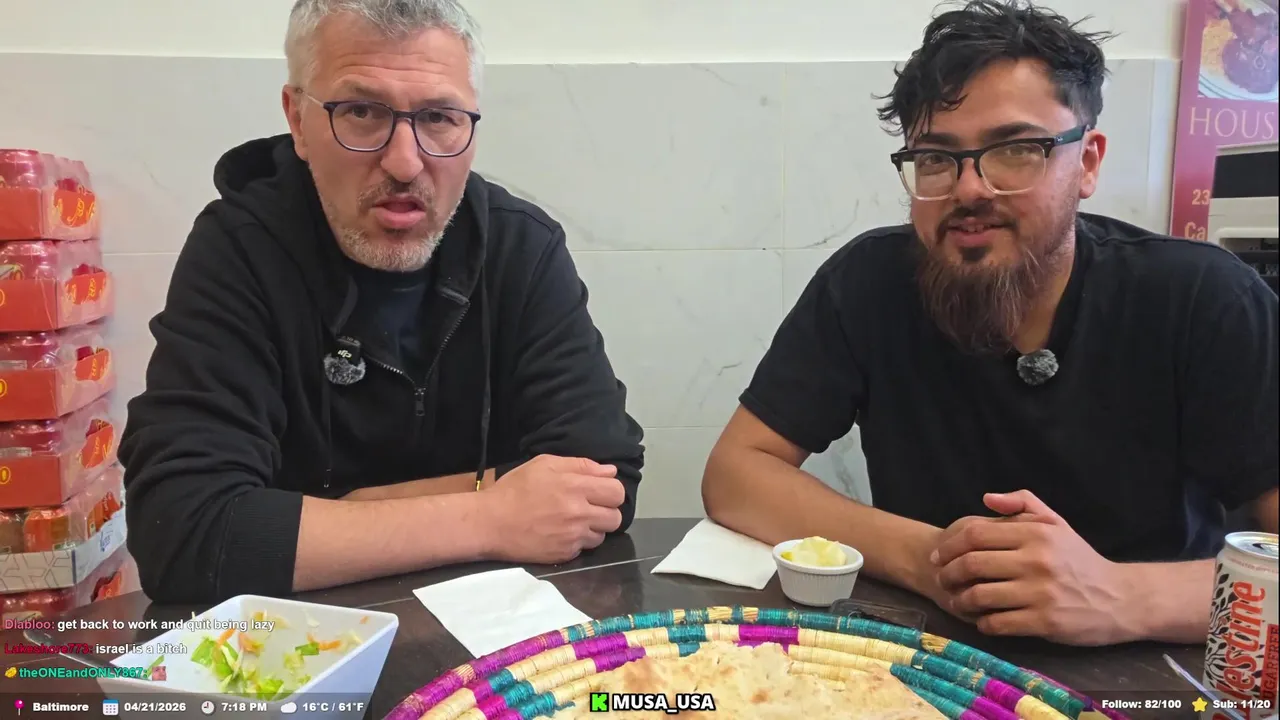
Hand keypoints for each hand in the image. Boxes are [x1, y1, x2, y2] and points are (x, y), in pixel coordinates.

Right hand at [484, 454, 625, 563]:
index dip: (610, 491)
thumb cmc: (515, 489)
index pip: (617, 492)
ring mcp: (573, 536)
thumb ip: (581, 465)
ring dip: (592, 528)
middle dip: (606, 512)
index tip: (598, 492)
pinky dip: (576, 542)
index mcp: (576, 486)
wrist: (490, 522)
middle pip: (616, 517)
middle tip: (589, 508)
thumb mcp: (544, 464)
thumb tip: (610, 471)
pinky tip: (560, 533)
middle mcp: (579, 513)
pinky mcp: (565, 554)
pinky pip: (583, 548)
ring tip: (573, 522)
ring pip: (602, 535)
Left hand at [929, 490, 1129, 645]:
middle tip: (942, 580)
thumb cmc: (1080, 559)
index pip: (975, 534)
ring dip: (961, 601)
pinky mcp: (1044, 622)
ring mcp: (1040, 592)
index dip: (949, 546)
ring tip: (958, 602)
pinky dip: (983, 623)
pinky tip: (983, 621)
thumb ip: (1023, 504)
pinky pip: (998, 623)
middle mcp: (1036, 560)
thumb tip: (986, 498)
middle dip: (948, 574)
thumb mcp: (1057, 523)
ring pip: (980, 596)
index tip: (938, 556)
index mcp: (1036, 533)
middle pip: (971, 564)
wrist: (1120, 598)